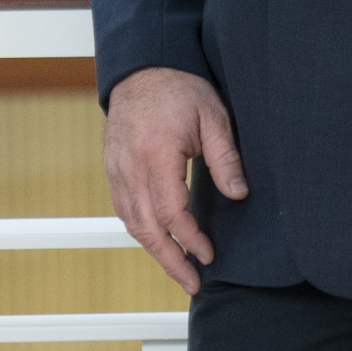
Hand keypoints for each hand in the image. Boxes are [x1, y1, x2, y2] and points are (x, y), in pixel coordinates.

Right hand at [103, 68, 248, 294]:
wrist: (142, 68)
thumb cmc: (178, 89)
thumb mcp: (212, 116)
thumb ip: (225, 157)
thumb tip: (238, 194)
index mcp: (156, 154)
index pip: (172, 212)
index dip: (191, 238)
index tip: (209, 254)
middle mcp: (130, 166)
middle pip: (147, 227)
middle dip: (170, 260)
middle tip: (192, 282)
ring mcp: (117, 169)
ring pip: (132, 222)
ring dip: (154, 250)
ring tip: (177, 268)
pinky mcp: (113, 169)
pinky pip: (123, 209)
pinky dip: (140, 230)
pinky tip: (157, 241)